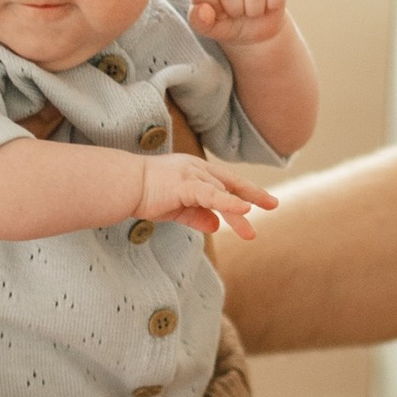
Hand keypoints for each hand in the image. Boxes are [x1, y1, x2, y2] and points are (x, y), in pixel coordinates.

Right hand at [135, 151, 278, 240]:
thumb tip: (216, 225)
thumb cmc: (143, 195)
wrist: (122, 186)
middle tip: (274, 204)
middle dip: (253, 195)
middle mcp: (196, 168)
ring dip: (240, 211)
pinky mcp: (186, 185)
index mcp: (194, 171)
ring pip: (224, 193)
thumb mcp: (175, 207)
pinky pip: (213, 195)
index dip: (244, 192)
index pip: (225, 182)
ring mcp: (192, 174)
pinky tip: (244, 210)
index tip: (262, 202)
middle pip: (230, 185)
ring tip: (254, 228)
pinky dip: (229, 203)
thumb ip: (196, 215)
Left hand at [187, 0, 289, 46]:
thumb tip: (203, 10)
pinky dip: (273, 3)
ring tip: (251, 12)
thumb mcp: (211, 28)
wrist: (255, 31)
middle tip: (236, 13)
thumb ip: (200, 22)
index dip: (210, 4)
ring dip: (254, 8)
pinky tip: (267, 6)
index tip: (217, 13)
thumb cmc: (228, 24)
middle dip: (234, 7)